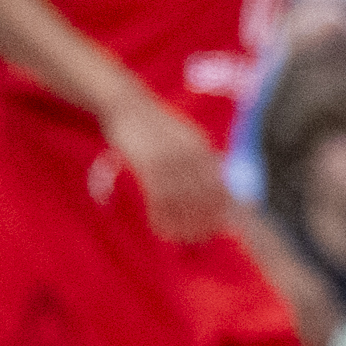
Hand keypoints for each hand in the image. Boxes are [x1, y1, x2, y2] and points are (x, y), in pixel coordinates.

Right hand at [105, 93, 226, 243]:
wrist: (127, 103)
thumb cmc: (155, 125)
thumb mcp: (185, 137)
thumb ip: (200, 157)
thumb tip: (217, 179)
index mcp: (202, 149)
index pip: (219, 186)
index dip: (219, 211)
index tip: (215, 230)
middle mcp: (190, 154)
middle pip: (203, 196)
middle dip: (203, 222)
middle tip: (198, 242)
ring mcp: (169, 158)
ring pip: (182, 200)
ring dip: (182, 224)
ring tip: (179, 240)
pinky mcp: (147, 162)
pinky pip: (159, 195)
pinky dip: (161, 215)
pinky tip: (159, 228)